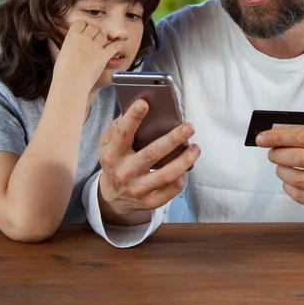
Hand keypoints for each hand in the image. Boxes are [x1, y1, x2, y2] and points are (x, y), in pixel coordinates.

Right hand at [51, 20, 121, 90]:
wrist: (70, 85)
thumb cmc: (62, 73)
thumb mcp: (56, 55)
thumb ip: (54, 45)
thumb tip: (47, 38)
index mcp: (72, 36)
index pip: (81, 22)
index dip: (84, 26)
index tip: (85, 31)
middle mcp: (84, 39)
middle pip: (94, 27)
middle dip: (95, 32)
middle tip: (94, 40)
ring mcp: (95, 46)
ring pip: (104, 35)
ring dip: (104, 39)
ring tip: (102, 45)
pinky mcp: (104, 55)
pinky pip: (114, 45)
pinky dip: (117, 45)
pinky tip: (117, 45)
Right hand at [98, 100, 199, 222]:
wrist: (112, 196)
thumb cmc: (115, 161)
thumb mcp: (107, 144)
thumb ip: (117, 127)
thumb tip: (134, 109)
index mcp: (113, 154)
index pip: (123, 134)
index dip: (133, 118)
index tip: (144, 102)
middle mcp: (125, 172)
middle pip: (151, 154)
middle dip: (172, 139)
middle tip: (189, 127)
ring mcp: (137, 189)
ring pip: (165, 176)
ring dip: (184, 161)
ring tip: (196, 148)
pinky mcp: (149, 202)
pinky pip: (170, 192)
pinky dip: (181, 180)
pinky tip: (188, 167)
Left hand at [256, 127, 303, 216]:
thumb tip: (273, 136)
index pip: (303, 136)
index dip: (278, 137)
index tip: (261, 138)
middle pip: (298, 158)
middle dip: (277, 154)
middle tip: (271, 153)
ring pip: (296, 178)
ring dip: (281, 171)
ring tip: (280, 166)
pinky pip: (299, 195)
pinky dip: (288, 186)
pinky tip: (290, 180)